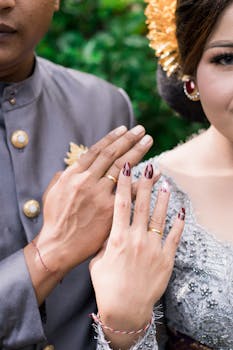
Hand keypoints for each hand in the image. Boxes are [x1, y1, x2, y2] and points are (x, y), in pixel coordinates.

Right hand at [35, 125, 152, 274]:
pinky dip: (144, 181)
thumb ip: (63, 176)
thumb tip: (73, 165)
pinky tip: (156, 172)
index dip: (112, 138)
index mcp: (73, 175)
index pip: (96, 150)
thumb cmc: (55, 220)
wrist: (59, 246)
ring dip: (137, 152)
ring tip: (149, 141)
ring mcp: (100, 196)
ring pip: (122, 168)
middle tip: (141, 130)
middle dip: (128, 140)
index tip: (124, 129)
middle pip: (112, 155)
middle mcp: (87, 181)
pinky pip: (131, 192)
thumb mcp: (52, 193)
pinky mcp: (110, 211)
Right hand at [89, 162, 184, 348]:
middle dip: (145, 184)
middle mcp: (136, 238)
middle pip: (142, 205)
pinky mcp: (166, 258)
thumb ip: (105, 242)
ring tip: (166, 184)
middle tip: (150, 168)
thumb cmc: (107, 286)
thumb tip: (111, 228)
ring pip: (160, 217)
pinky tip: (181, 211)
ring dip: (163, 198)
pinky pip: (174, 237)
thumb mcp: (97, 261)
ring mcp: (153, 248)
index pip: (121, 204)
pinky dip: (179, 223)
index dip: (124, 184)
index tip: (126, 168)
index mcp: (117, 238)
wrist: (125, 309)